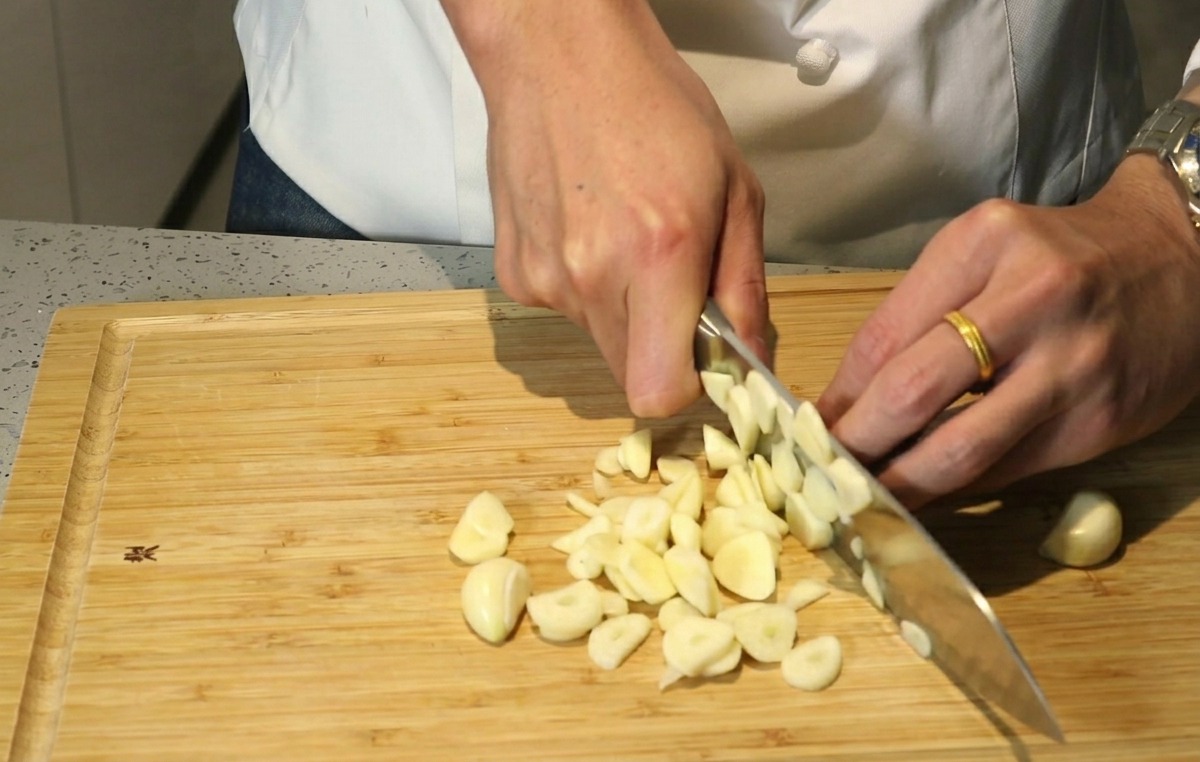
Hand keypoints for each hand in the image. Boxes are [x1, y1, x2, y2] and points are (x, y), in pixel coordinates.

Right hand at [442, 1, 767, 417]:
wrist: (558, 57)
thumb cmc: (652, 106)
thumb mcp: (734, 188)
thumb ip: (745, 284)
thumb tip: (751, 354)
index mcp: (660, 255)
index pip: (658, 392)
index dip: (686, 387)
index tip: (703, 360)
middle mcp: (593, 276)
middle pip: (630, 375)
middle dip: (661, 350)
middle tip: (674, 288)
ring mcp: (545, 278)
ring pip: (599, 341)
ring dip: (623, 313)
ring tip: (625, 238)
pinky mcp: (514, 273)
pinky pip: (564, 310)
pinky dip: (583, 288)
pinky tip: (588, 230)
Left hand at [817, 155, 1199, 506]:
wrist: (1183, 261)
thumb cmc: (1060, 259)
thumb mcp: (984, 255)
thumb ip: (917, 316)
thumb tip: (845, 399)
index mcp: (982, 244)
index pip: (882, 337)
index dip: (836, 396)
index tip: (806, 428)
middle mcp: (1030, 298)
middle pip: (911, 393)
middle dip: (855, 444)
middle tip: (821, 472)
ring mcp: (1071, 364)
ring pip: (960, 447)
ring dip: (900, 483)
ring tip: (863, 499)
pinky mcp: (1098, 419)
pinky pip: (1007, 468)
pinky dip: (958, 489)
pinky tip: (927, 496)